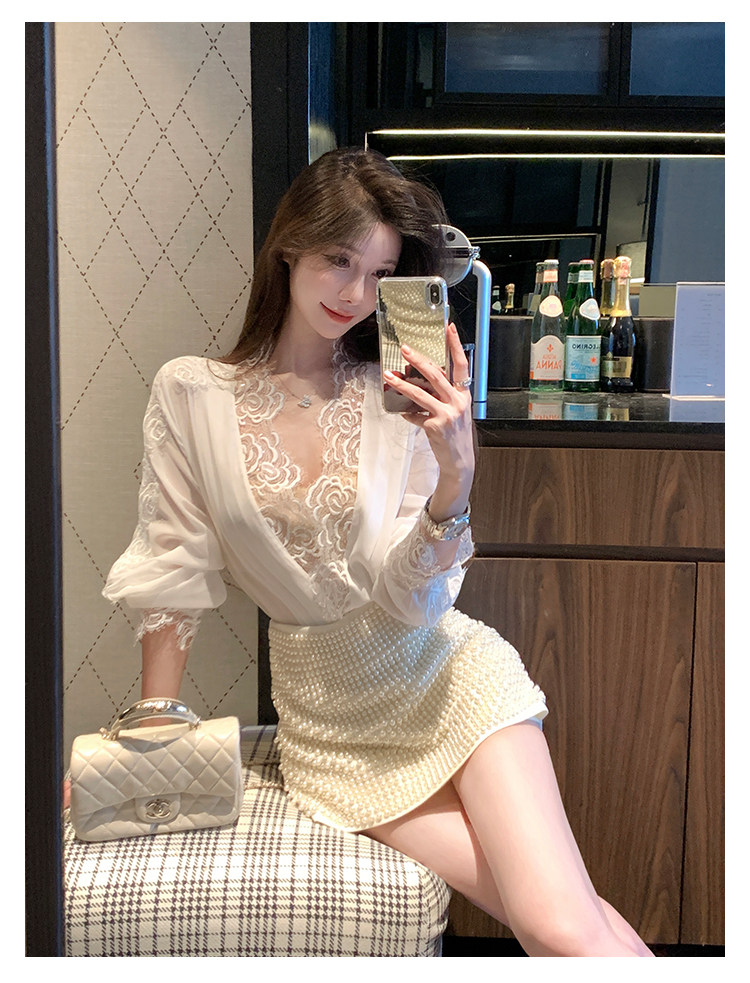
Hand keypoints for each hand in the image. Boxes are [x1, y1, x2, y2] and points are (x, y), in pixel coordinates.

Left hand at [383, 322, 474, 517]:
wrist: (459, 461)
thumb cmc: (455, 434)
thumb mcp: (455, 411)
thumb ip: (442, 395)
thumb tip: (420, 381)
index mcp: (464, 394)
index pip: (462, 364)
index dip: (455, 345)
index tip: (449, 327)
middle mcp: (457, 402)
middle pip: (436, 374)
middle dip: (418, 359)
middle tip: (405, 348)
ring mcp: (447, 414)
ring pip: (421, 393)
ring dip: (402, 383)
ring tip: (388, 375)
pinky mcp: (435, 426)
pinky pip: (415, 415)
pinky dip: (408, 413)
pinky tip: (404, 413)